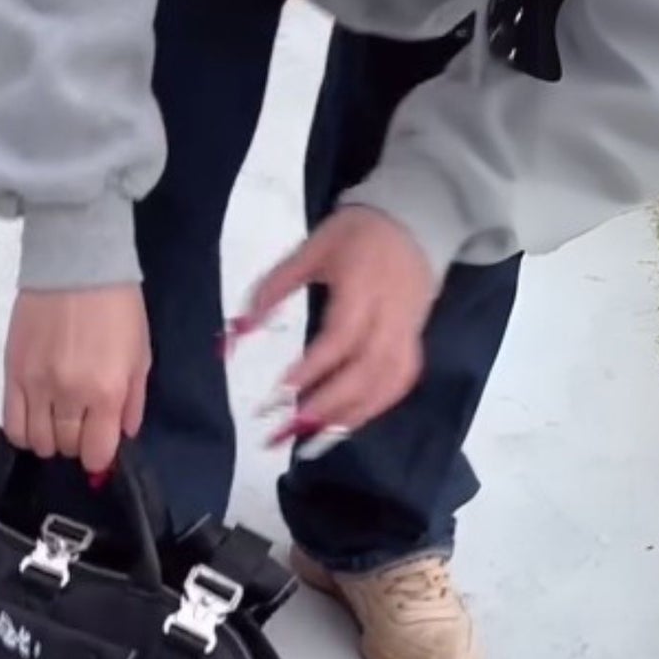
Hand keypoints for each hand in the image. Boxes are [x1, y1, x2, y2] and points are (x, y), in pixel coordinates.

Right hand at [3, 284, 150, 472]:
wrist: (75, 263)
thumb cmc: (116, 306)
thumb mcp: (140, 354)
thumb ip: (133, 400)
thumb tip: (123, 434)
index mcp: (106, 391)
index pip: (96, 452)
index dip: (99, 456)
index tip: (99, 445)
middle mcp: (69, 394)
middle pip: (65, 447)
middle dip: (75, 443)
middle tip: (80, 424)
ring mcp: (36, 385)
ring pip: (36, 442)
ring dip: (49, 439)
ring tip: (56, 421)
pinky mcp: (12, 373)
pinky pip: (11, 423)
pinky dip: (23, 431)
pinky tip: (34, 419)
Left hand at [242, 207, 435, 442]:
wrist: (416, 220)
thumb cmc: (356, 234)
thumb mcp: (312, 248)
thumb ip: (276, 286)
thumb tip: (242, 328)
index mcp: (365, 284)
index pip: (343, 335)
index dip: (315, 366)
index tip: (283, 391)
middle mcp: (393, 313)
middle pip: (369, 369)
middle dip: (330, 403)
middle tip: (291, 428)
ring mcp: (409, 330)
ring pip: (389, 382)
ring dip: (352, 414)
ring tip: (313, 438)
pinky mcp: (415, 341)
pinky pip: (400, 382)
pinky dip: (373, 408)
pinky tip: (343, 424)